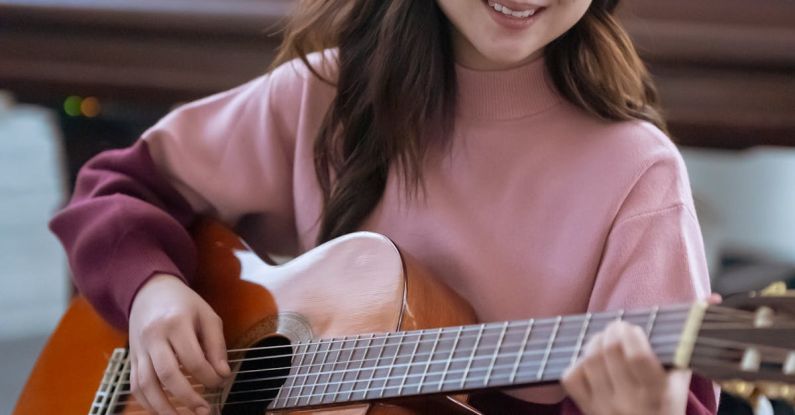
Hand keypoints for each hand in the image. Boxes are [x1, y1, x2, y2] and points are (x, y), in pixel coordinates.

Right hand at [129, 274, 231, 414]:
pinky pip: (135, 385)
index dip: (208, 376)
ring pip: (146, 384)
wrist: (150, 291)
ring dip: (162, 407)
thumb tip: (223, 374)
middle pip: (167, 373)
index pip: (193, 358)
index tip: (220, 383)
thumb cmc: (184, 304)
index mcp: (176, 322)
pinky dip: (147, 402)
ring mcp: (139, 348)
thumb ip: (216, 344)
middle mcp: (154, 336)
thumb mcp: (207, 316)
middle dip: (186, 397)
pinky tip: (162, 411)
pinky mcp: (131, 358)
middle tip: (204, 411)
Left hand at [561, 321, 689, 414]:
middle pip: (610, 352)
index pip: (637, 356)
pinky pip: (572, 377)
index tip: (634, 329)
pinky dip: (579, 362)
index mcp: (658, 393)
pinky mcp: (587, 408)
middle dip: (612, 331)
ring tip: (605, 339)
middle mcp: (629, 401)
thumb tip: (711, 298)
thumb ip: (689, 341)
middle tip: (618, 328)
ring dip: (595, 342)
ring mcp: (605, 406)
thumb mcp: (681, 380)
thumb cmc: (667, 406)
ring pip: (589, 361)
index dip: (632, 334)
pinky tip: (591, 361)